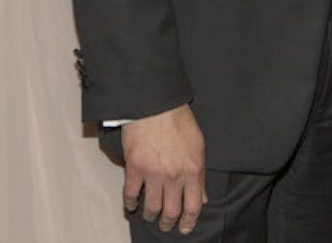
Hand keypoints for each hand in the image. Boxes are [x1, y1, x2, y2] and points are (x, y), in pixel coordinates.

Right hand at [120, 104, 205, 234]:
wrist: (155, 103)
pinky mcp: (135, 167)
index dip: (189, 221)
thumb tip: (202, 196)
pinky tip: (132, 205)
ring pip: (152, 206)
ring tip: (149, 216)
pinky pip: (131, 193)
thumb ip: (200, 174)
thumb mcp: (198, 145)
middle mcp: (174, 175)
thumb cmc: (178, 120)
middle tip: (166, 225)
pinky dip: (130, 203)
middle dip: (168, 222)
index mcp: (193, 170)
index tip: (184, 227)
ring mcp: (153, 173)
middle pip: (171, 211)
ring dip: (150, 215)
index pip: (193, 206)